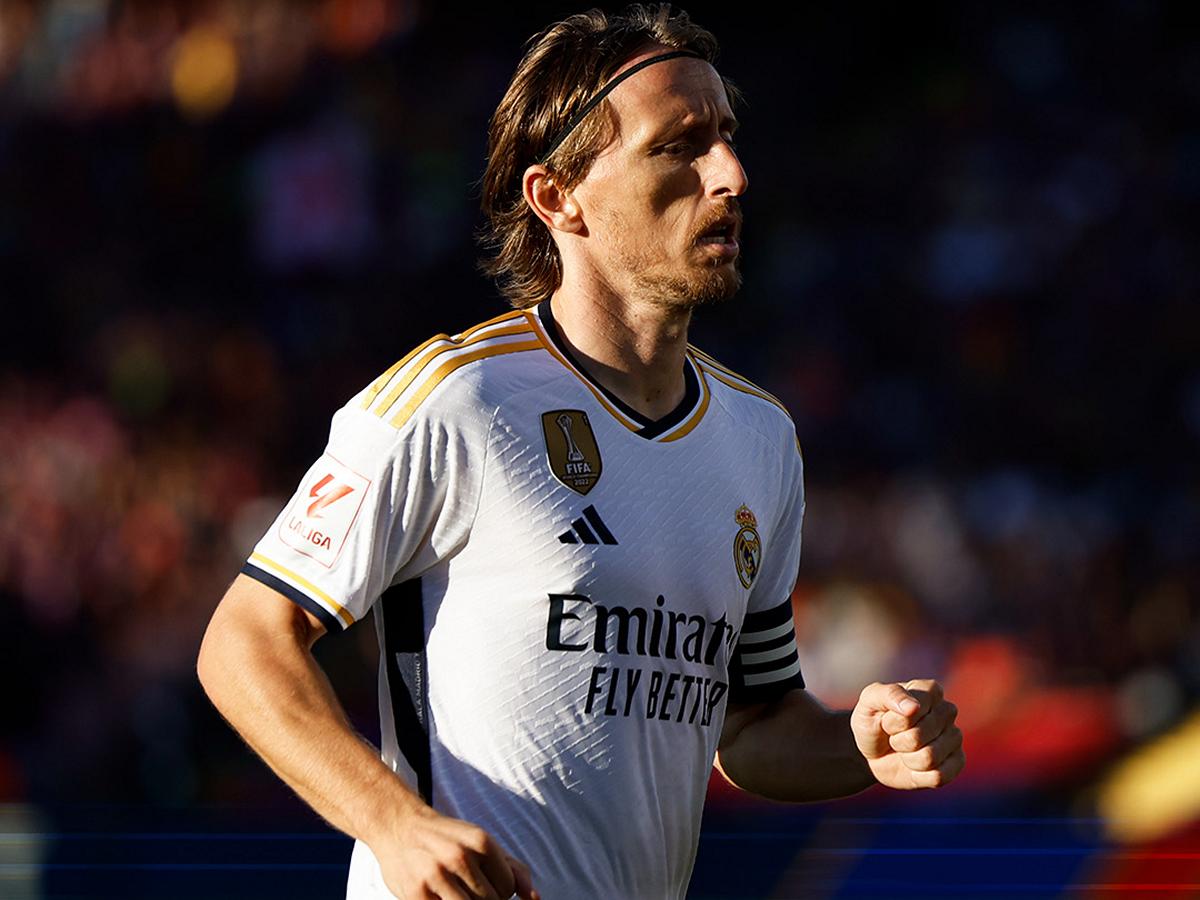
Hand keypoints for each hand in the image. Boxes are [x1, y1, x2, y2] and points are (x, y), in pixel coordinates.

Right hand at [373, 803, 538, 899]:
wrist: (399, 826)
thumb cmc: (447, 838)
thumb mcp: (481, 843)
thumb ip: (513, 869)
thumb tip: (534, 898)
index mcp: (481, 841)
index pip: (508, 888)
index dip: (499, 891)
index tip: (484, 881)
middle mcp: (460, 856)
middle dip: (483, 899)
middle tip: (466, 886)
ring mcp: (437, 874)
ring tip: (455, 891)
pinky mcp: (417, 893)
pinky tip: (438, 894)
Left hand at [850, 679, 963, 789]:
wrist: (874, 753)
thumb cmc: (873, 721)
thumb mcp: (869, 701)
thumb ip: (888, 695)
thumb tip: (914, 707)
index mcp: (930, 690)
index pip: (913, 710)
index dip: (892, 721)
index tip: (886, 718)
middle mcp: (947, 711)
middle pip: (919, 736)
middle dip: (897, 741)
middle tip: (894, 736)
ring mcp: (955, 737)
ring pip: (929, 758)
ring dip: (907, 759)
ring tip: (904, 750)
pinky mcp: (957, 763)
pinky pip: (938, 776)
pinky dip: (918, 775)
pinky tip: (915, 765)